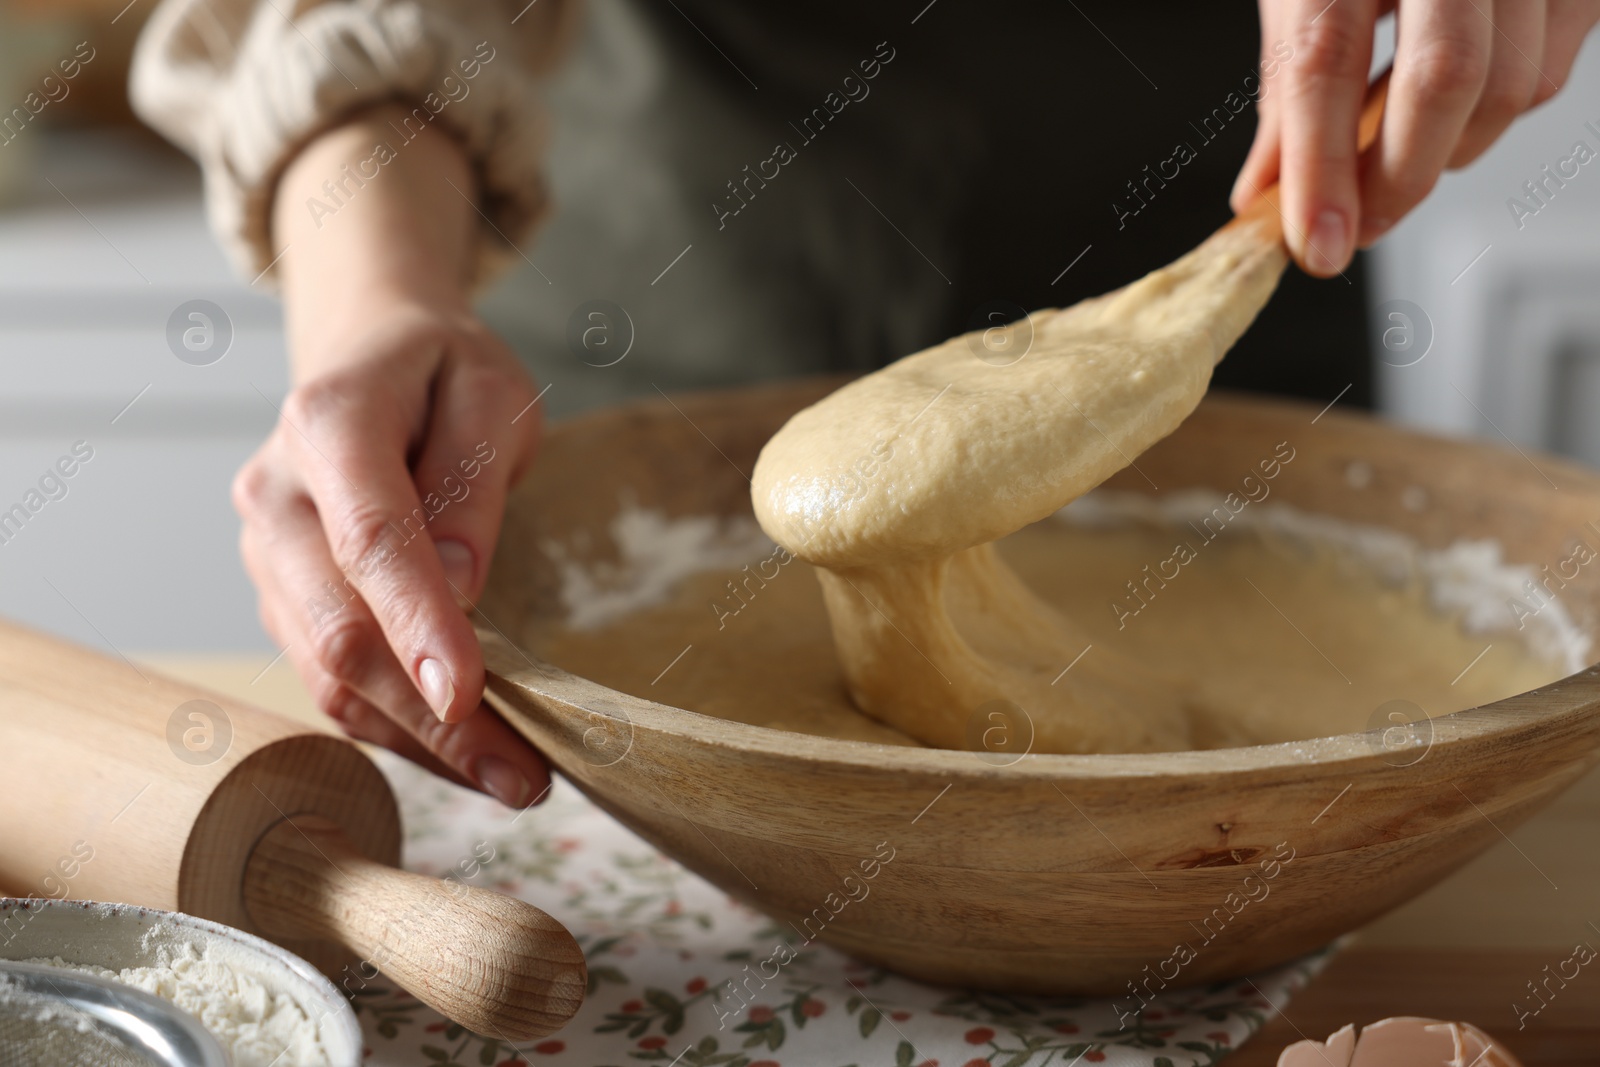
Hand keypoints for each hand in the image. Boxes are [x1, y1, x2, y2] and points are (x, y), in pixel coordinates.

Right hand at [242, 104, 548, 805]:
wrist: (371, 356)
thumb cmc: (445, 373)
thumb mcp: (493, 394)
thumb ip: (474, 478)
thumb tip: (462, 586)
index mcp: (328, 425)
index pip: (372, 540)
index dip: (419, 625)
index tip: (469, 695)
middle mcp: (276, 497)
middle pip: (340, 630)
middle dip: (433, 717)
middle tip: (527, 774)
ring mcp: (267, 555)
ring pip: (329, 675)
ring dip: (420, 741)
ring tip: (515, 778)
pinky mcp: (281, 599)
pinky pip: (329, 680)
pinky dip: (397, 727)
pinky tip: (465, 753)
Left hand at [1232, 0, 1599, 275]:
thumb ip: (1289, 87)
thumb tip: (1265, 194)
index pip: (1324, 61)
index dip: (1318, 169)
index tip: (1314, 246)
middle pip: (1442, 80)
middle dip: (1398, 179)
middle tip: (1357, 225)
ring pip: (1512, 86)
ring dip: (1448, 151)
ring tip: (1396, 152)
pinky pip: (1550, 67)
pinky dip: (1495, 109)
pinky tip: (1447, 101)